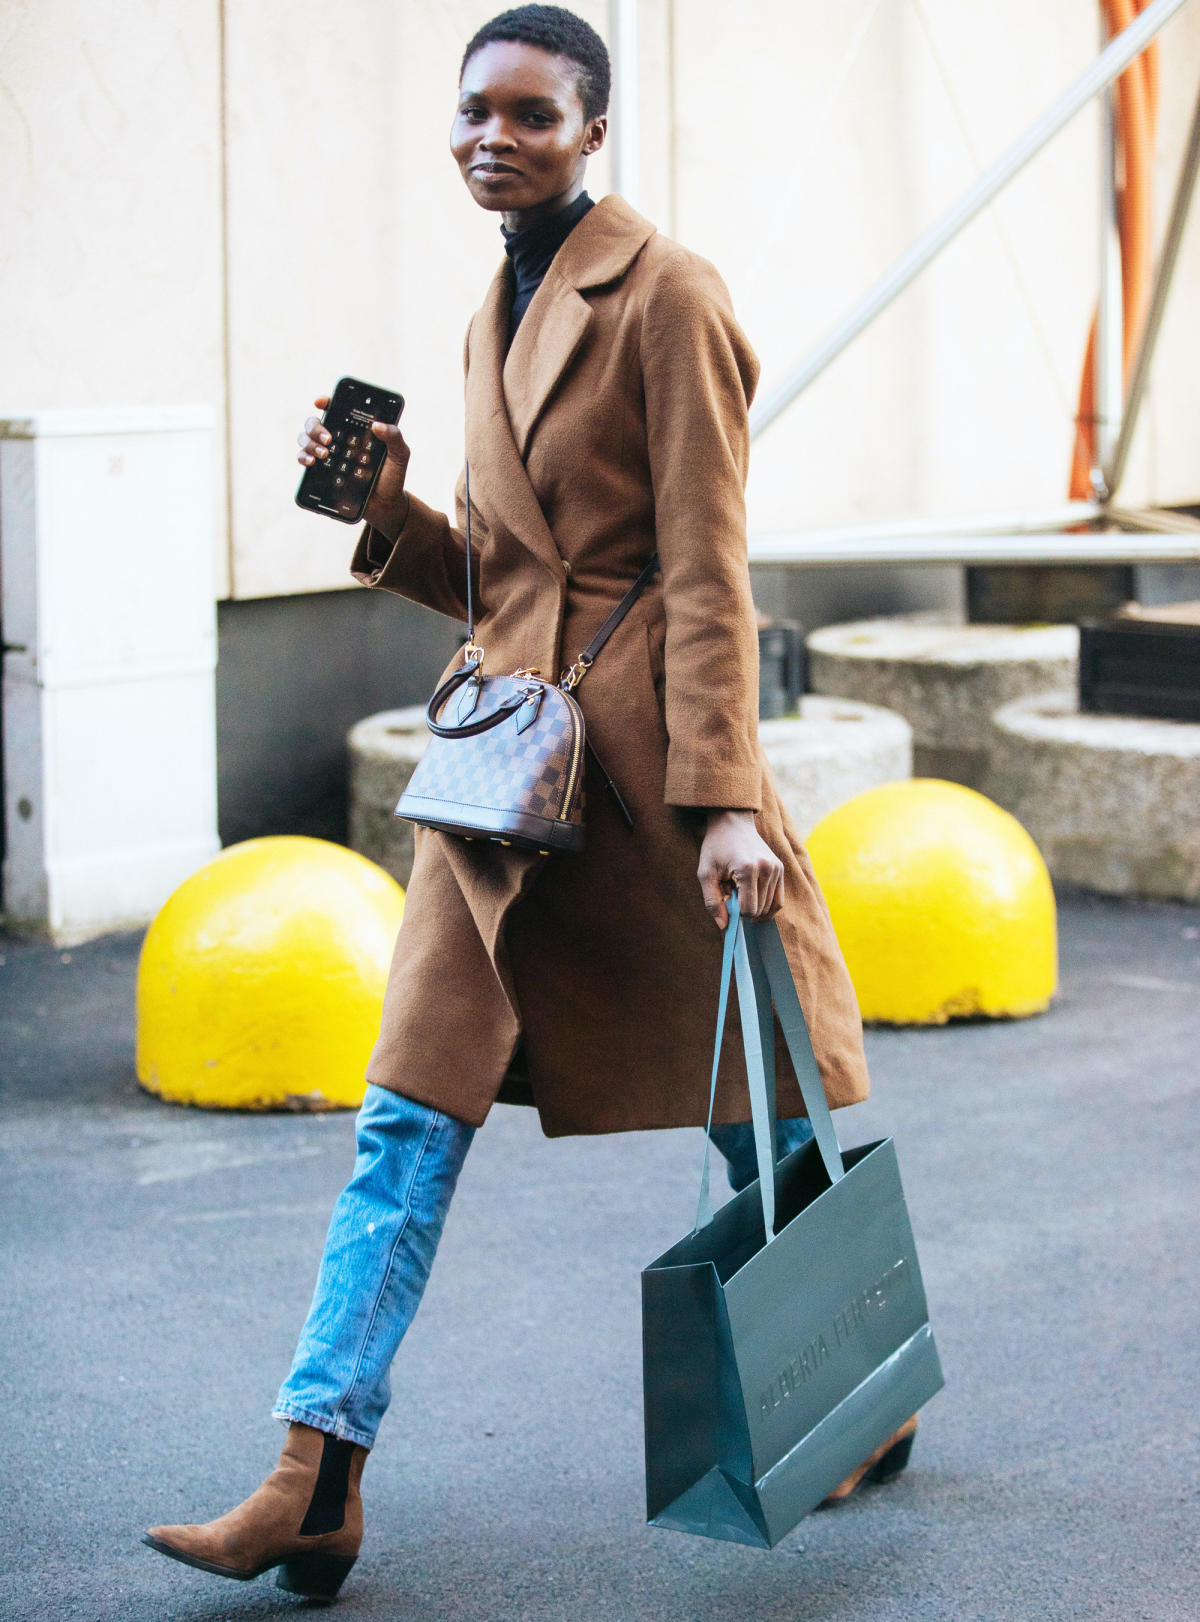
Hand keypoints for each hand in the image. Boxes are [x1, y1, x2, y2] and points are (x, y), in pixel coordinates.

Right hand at [296, 396, 411, 538]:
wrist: (385, 505)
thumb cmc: (392, 476)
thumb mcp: (399, 455)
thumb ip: (394, 437)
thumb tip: (377, 425)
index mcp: (355, 429)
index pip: (336, 409)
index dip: (326, 402)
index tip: (320, 402)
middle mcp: (338, 439)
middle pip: (315, 423)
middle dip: (316, 427)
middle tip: (329, 439)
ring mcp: (328, 455)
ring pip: (305, 438)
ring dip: (309, 442)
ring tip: (324, 454)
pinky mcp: (321, 472)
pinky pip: (303, 459)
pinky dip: (303, 457)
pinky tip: (312, 462)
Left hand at [697, 810, 784, 929]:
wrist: (732, 822)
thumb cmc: (715, 847)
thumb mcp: (705, 874)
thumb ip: (712, 902)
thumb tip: (725, 927)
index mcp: (748, 869)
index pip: (748, 909)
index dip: (736, 913)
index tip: (726, 902)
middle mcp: (767, 869)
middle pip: (760, 910)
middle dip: (745, 911)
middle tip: (732, 896)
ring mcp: (777, 869)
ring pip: (771, 908)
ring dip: (755, 909)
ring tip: (741, 895)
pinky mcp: (780, 869)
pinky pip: (778, 900)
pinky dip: (767, 907)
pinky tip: (754, 903)